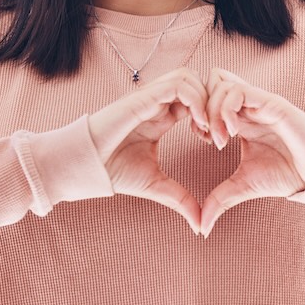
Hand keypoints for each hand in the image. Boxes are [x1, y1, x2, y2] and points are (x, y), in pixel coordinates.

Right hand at [87, 67, 206, 233]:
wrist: (84, 167)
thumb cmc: (113, 171)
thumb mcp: (156, 185)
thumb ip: (180, 199)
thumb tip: (201, 226)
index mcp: (162, 117)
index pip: (196, 100)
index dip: (212, 116)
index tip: (217, 142)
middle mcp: (158, 103)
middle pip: (197, 83)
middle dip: (215, 104)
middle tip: (220, 134)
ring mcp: (150, 97)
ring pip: (190, 77)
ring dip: (206, 100)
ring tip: (208, 129)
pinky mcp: (143, 98)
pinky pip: (177, 84)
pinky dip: (195, 99)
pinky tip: (197, 125)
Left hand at [196, 68, 304, 236]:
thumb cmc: (284, 174)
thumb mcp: (243, 186)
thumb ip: (219, 200)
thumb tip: (201, 228)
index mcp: (240, 117)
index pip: (208, 95)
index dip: (197, 113)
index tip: (201, 138)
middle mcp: (248, 105)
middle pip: (211, 81)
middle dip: (200, 107)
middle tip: (205, 136)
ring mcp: (259, 102)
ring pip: (221, 82)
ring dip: (212, 110)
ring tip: (218, 139)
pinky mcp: (272, 104)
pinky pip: (240, 91)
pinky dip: (226, 109)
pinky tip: (230, 135)